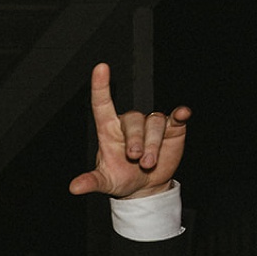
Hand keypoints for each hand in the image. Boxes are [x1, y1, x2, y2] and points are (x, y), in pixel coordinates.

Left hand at [67, 63, 190, 200]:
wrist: (145, 187)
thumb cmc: (121, 179)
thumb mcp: (105, 182)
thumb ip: (91, 181)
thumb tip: (74, 188)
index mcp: (109, 130)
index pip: (103, 104)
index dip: (101, 86)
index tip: (100, 67)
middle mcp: (129, 123)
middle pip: (133, 120)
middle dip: (136, 141)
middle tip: (136, 160)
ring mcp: (150, 124)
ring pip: (153, 123)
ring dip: (153, 145)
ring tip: (148, 164)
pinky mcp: (171, 128)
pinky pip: (175, 117)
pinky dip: (180, 114)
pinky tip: (182, 114)